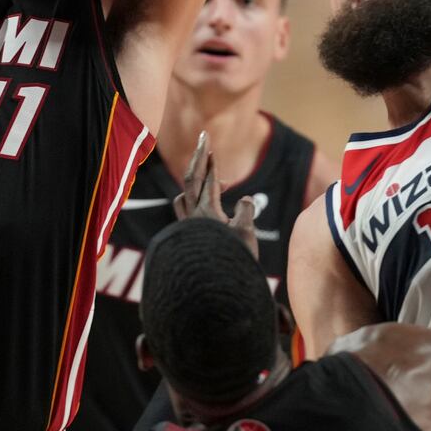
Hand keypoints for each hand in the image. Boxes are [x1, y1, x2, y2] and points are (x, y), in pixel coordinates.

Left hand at [173, 130, 259, 258]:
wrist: (212, 292)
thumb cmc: (233, 263)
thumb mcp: (246, 235)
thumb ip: (246, 211)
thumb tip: (245, 198)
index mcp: (208, 212)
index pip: (208, 179)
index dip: (210, 161)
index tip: (210, 145)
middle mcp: (194, 217)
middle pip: (192, 179)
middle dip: (199, 157)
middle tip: (203, 137)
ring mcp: (188, 228)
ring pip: (183, 196)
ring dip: (193, 180)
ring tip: (203, 173)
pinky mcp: (186, 238)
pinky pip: (184, 210)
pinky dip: (191, 199)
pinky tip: (200, 205)